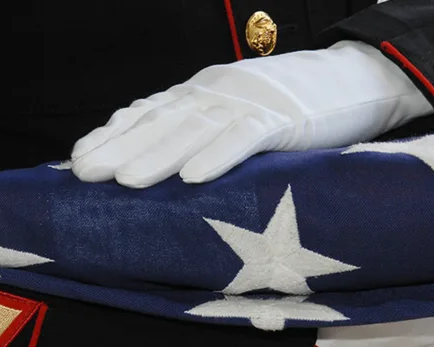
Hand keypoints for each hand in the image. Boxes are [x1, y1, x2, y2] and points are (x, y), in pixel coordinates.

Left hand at [70, 40, 433, 187]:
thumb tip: (168, 166)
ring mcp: (251, 102)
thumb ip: (205, 130)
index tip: (78, 158)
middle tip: (84, 173)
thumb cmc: (294, 105)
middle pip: (164, 121)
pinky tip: (194, 178)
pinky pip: (249, 136)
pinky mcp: (286, 117)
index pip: (150, 112)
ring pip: (198, 128)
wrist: (355, 77)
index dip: (113, 134)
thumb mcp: (239, 112)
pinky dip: (221, 156)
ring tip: (125, 180)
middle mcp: (219, 92)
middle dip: (121, 147)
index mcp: (206, 92)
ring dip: (159, 155)